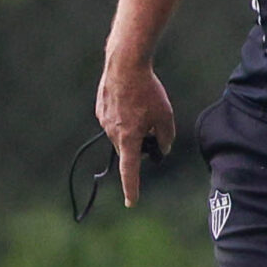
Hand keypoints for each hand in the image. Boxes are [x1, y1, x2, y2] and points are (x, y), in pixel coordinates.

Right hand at [95, 53, 175, 206]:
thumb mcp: (165, 115)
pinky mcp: (100, 108)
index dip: (131, 188)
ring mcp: (103, 120)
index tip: (131, 202)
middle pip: (128, 150)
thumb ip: (166, 137)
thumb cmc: (147, 90)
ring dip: (132, 128)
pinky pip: (114, 119)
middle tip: (154, 129)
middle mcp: (112, 133)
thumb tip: (162, 148)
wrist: (125, 64)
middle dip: (140, 145)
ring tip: (142, 105)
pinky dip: (123, 115)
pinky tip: (131, 99)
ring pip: (120, 134)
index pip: (130, 171)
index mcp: (128, 138)